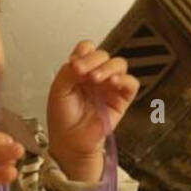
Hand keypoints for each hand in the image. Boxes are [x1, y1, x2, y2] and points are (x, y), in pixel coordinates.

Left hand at [46, 40, 138, 179]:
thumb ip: (69, 71)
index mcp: (81, 70)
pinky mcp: (122, 99)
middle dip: (93, 60)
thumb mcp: (58, 89)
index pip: (88, 49)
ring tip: (96, 79)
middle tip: (83, 73)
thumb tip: (80, 59)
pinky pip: (131, 83)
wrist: (70, 141)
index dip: (84, 53)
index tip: (75, 65)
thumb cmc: (63, 117)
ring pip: (119, 64)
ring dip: (108, 68)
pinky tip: (113, 83)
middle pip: (104, 55)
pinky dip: (124, 80)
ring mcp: (111, 86)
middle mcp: (97, 75)